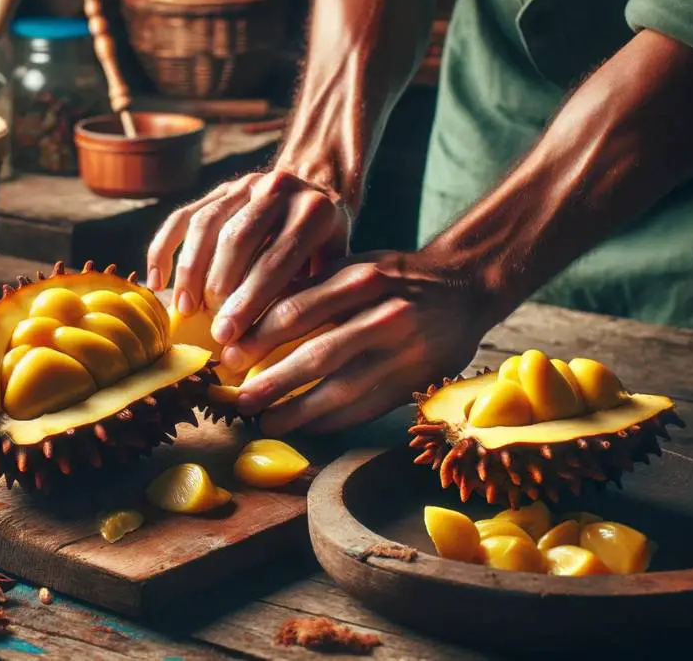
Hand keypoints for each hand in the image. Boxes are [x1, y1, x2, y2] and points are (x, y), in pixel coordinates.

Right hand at [146, 170, 351, 345]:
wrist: (318, 190)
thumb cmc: (326, 247)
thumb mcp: (335, 266)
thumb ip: (313, 293)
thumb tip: (280, 341)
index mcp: (315, 212)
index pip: (276, 260)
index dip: (250, 300)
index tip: (229, 336)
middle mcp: (279, 188)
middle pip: (237, 239)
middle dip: (219, 288)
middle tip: (209, 328)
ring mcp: (245, 184)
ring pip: (205, 225)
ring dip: (190, 270)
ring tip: (185, 309)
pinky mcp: (219, 189)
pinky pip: (181, 217)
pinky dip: (163, 249)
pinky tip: (158, 282)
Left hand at [230, 250, 494, 435]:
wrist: (465, 289)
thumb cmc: (395, 278)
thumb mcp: (355, 267)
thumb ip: (310, 288)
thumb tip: (248, 315)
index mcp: (361, 279)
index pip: (295, 311)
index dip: (256, 336)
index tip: (227, 353)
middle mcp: (384, 315)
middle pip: (315, 354)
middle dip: (271, 380)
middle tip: (238, 397)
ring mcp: (403, 352)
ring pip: (340, 390)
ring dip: (297, 410)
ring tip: (265, 420)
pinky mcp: (414, 381)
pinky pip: (365, 407)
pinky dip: (331, 420)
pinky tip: (305, 426)